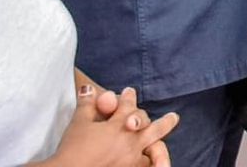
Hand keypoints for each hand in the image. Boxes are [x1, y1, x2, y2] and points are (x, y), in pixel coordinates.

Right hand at [47, 85, 177, 166]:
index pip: (128, 107)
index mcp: (118, 126)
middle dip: (165, 121)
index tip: (129, 92)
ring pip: (152, 149)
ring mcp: (130, 160)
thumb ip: (86, 104)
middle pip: (153, 127)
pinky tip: (156, 165)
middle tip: (174, 117)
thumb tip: (88, 87)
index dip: (128, 98)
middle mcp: (129, 142)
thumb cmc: (71, 148)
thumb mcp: (78, 122)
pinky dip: (150, 164)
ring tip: (169, 150)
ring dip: (161, 147)